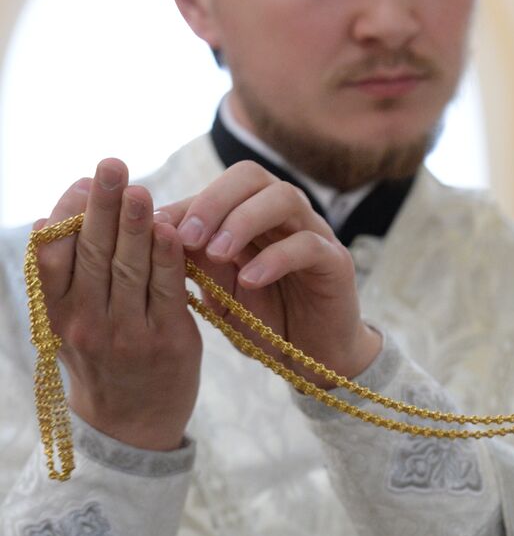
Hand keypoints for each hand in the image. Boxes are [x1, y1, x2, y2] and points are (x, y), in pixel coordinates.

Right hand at [34, 160, 200, 450]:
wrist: (132, 422)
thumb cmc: (103, 355)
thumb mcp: (71, 318)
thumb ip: (66, 274)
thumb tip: (56, 214)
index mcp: (58, 313)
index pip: (55, 257)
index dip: (68, 216)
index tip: (83, 179)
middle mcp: (85, 324)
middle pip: (93, 256)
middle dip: (103, 207)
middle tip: (112, 165)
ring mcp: (127, 334)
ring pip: (129, 270)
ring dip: (136, 226)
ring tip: (141, 189)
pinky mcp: (168, 342)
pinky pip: (167, 293)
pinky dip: (167, 259)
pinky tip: (171, 230)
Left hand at [162, 161, 380, 388]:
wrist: (309, 359)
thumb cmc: (264, 321)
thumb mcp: (220, 295)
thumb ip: (200, 265)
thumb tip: (161, 234)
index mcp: (253, 216)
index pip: (219, 187)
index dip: (187, 203)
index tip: (156, 229)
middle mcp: (285, 215)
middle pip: (251, 176)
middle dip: (214, 200)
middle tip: (188, 237)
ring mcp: (314, 234)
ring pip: (283, 198)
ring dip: (243, 220)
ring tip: (216, 253)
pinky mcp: (336, 261)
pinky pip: (308, 244)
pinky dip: (275, 258)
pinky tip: (251, 280)